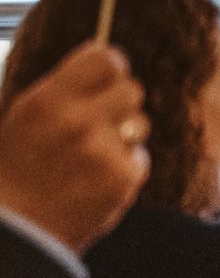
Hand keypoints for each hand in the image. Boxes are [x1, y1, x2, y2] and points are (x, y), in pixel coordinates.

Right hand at [0, 43, 148, 254]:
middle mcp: (80, 121)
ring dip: (125, 133)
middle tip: (101, 117)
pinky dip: (126, 163)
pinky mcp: (124, 179)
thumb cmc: (19, 166)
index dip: (111, 66)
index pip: (106, 59)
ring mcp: (105, 151)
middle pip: (132, 89)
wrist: (22, 225)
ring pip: (140, 122)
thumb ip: (64, 87)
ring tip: (96, 150)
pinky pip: (140, 156)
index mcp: (49, 100)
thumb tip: (101, 52)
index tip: (106, 76)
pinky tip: (100, 174)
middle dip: (119, 101)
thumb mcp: (27, 114)